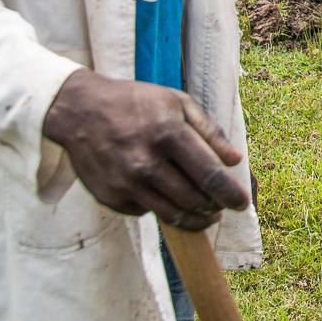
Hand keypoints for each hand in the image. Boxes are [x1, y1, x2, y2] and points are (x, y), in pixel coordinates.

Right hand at [42, 70, 249, 229]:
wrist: (79, 111)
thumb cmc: (135, 103)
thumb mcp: (177, 102)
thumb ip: (209, 132)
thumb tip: (235, 161)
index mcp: (168, 133)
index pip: (209, 175)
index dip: (230, 193)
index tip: (242, 203)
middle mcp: (146, 162)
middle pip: (193, 199)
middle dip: (215, 207)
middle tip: (222, 206)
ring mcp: (126, 183)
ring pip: (172, 214)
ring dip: (194, 218)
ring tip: (206, 213)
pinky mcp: (110, 197)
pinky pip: (146, 212)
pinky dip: (161, 208)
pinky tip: (165, 195)